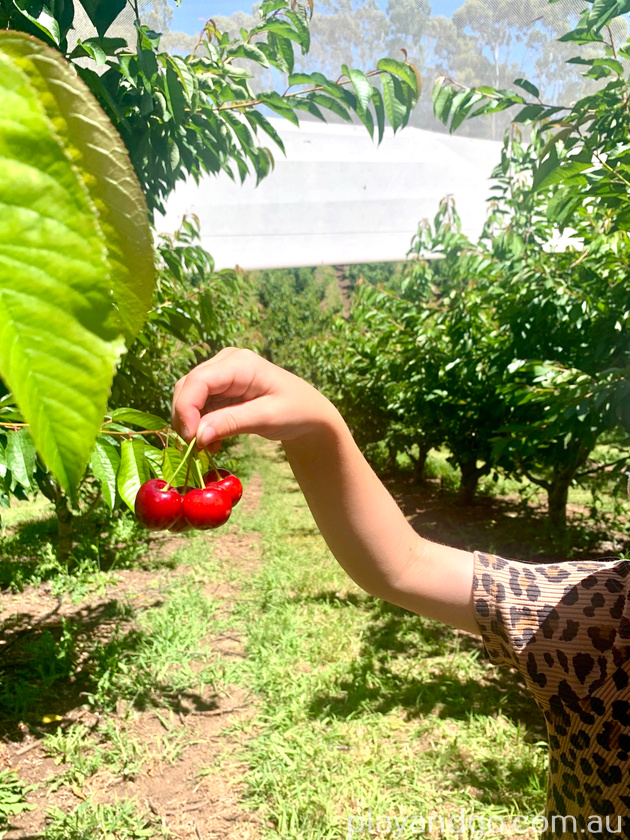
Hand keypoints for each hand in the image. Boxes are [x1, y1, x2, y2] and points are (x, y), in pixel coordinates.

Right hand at [171, 347, 338, 448]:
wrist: (309, 413)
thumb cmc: (296, 411)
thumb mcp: (267, 418)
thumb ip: (232, 422)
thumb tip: (197, 435)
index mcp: (240, 363)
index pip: (198, 381)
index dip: (186, 408)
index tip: (190, 438)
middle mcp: (226, 363)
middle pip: (187, 387)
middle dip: (185, 418)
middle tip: (195, 448)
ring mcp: (221, 374)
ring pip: (188, 397)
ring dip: (192, 424)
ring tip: (209, 447)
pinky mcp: (220, 389)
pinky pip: (198, 406)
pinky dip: (199, 425)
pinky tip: (213, 442)